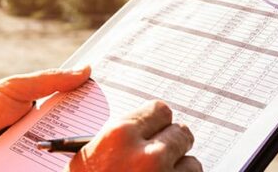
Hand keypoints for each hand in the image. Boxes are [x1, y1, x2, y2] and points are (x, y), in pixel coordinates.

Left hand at [0, 66, 90, 169]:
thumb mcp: (17, 88)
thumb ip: (49, 80)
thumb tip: (86, 69)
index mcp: (43, 120)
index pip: (76, 125)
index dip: (94, 125)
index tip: (114, 123)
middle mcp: (38, 144)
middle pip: (69, 151)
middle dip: (82, 151)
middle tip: (100, 149)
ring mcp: (26, 163)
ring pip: (56, 167)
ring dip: (67, 165)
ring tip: (83, 164)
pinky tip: (59, 170)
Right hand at [67, 100, 201, 171]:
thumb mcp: (86, 161)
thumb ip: (116, 141)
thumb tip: (142, 131)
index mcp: (121, 136)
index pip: (160, 111)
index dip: (158, 123)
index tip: (157, 130)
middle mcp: (148, 154)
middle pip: (181, 133)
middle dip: (173, 145)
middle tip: (162, 156)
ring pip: (192, 163)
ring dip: (180, 171)